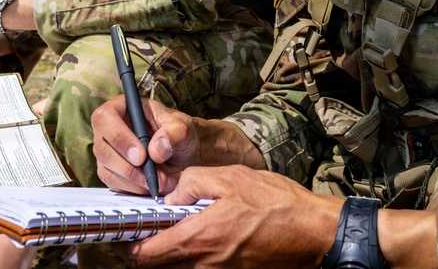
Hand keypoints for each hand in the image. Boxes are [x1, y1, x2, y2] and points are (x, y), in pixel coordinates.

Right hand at [92, 96, 200, 195]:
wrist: (183, 154)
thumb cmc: (180, 134)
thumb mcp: (184, 128)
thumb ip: (174, 134)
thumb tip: (155, 150)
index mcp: (122, 107)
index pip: (105, 117)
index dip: (119, 137)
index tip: (141, 156)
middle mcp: (109, 129)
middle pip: (102, 149)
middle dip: (129, 167)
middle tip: (154, 175)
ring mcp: (107, 151)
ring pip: (107, 170)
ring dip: (135, 181)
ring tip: (162, 181)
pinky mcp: (111, 172)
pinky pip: (114, 184)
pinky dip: (135, 188)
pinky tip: (153, 184)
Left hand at [117, 165, 340, 267]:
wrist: (314, 232)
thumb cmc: (278, 203)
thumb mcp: (231, 177)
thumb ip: (192, 183)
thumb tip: (171, 195)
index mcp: (198, 239)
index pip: (144, 256)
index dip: (126, 245)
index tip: (124, 230)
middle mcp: (204, 265)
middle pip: (156, 267)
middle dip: (145, 248)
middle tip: (146, 226)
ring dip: (170, 251)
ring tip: (176, 226)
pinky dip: (192, 255)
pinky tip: (203, 233)